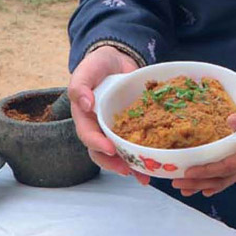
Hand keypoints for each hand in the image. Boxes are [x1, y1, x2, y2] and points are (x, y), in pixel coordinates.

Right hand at [67, 46, 150, 182]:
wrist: (117, 59)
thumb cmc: (98, 65)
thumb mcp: (86, 70)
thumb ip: (80, 85)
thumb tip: (85, 103)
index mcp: (84, 117)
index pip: (87, 135)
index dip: (97, 144)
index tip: (111, 149)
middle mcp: (98, 127)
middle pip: (101, 153)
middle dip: (114, 164)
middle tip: (128, 170)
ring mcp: (115, 130)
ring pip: (119, 154)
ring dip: (130, 167)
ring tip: (144, 176)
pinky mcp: (132, 128)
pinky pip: (135, 144)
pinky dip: (144, 156)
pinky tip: (155, 165)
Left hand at [170, 95, 235, 197]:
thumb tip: (230, 121)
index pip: (225, 167)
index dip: (205, 171)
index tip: (187, 173)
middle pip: (220, 178)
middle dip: (198, 183)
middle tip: (176, 184)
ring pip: (223, 179)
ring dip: (203, 184)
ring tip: (184, 189)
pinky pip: (228, 175)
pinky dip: (214, 180)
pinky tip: (205, 186)